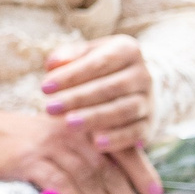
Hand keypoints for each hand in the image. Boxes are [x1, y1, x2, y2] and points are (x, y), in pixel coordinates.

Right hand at [0, 106, 160, 193]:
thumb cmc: (14, 143)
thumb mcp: (51, 143)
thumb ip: (79, 157)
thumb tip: (108, 188)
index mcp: (80, 126)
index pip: (119, 147)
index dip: (141, 170)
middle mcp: (71, 132)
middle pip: (109, 168)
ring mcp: (51, 145)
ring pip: (89, 179)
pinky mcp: (31, 160)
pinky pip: (62, 185)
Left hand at [41, 34, 155, 152]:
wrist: (136, 87)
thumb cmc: (100, 68)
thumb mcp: (87, 54)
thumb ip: (69, 56)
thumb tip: (53, 64)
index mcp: (127, 50)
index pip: (99, 62)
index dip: (71, 75)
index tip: (44, 87)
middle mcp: (143, 75)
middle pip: (110, 88)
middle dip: (78, 98)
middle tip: (49, 108)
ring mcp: (148, 100)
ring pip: (123, 110)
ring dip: (95, 118)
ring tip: (68, 124)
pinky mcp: (150, 124)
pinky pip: (135, 132)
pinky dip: (117, 138)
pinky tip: (96, 143)